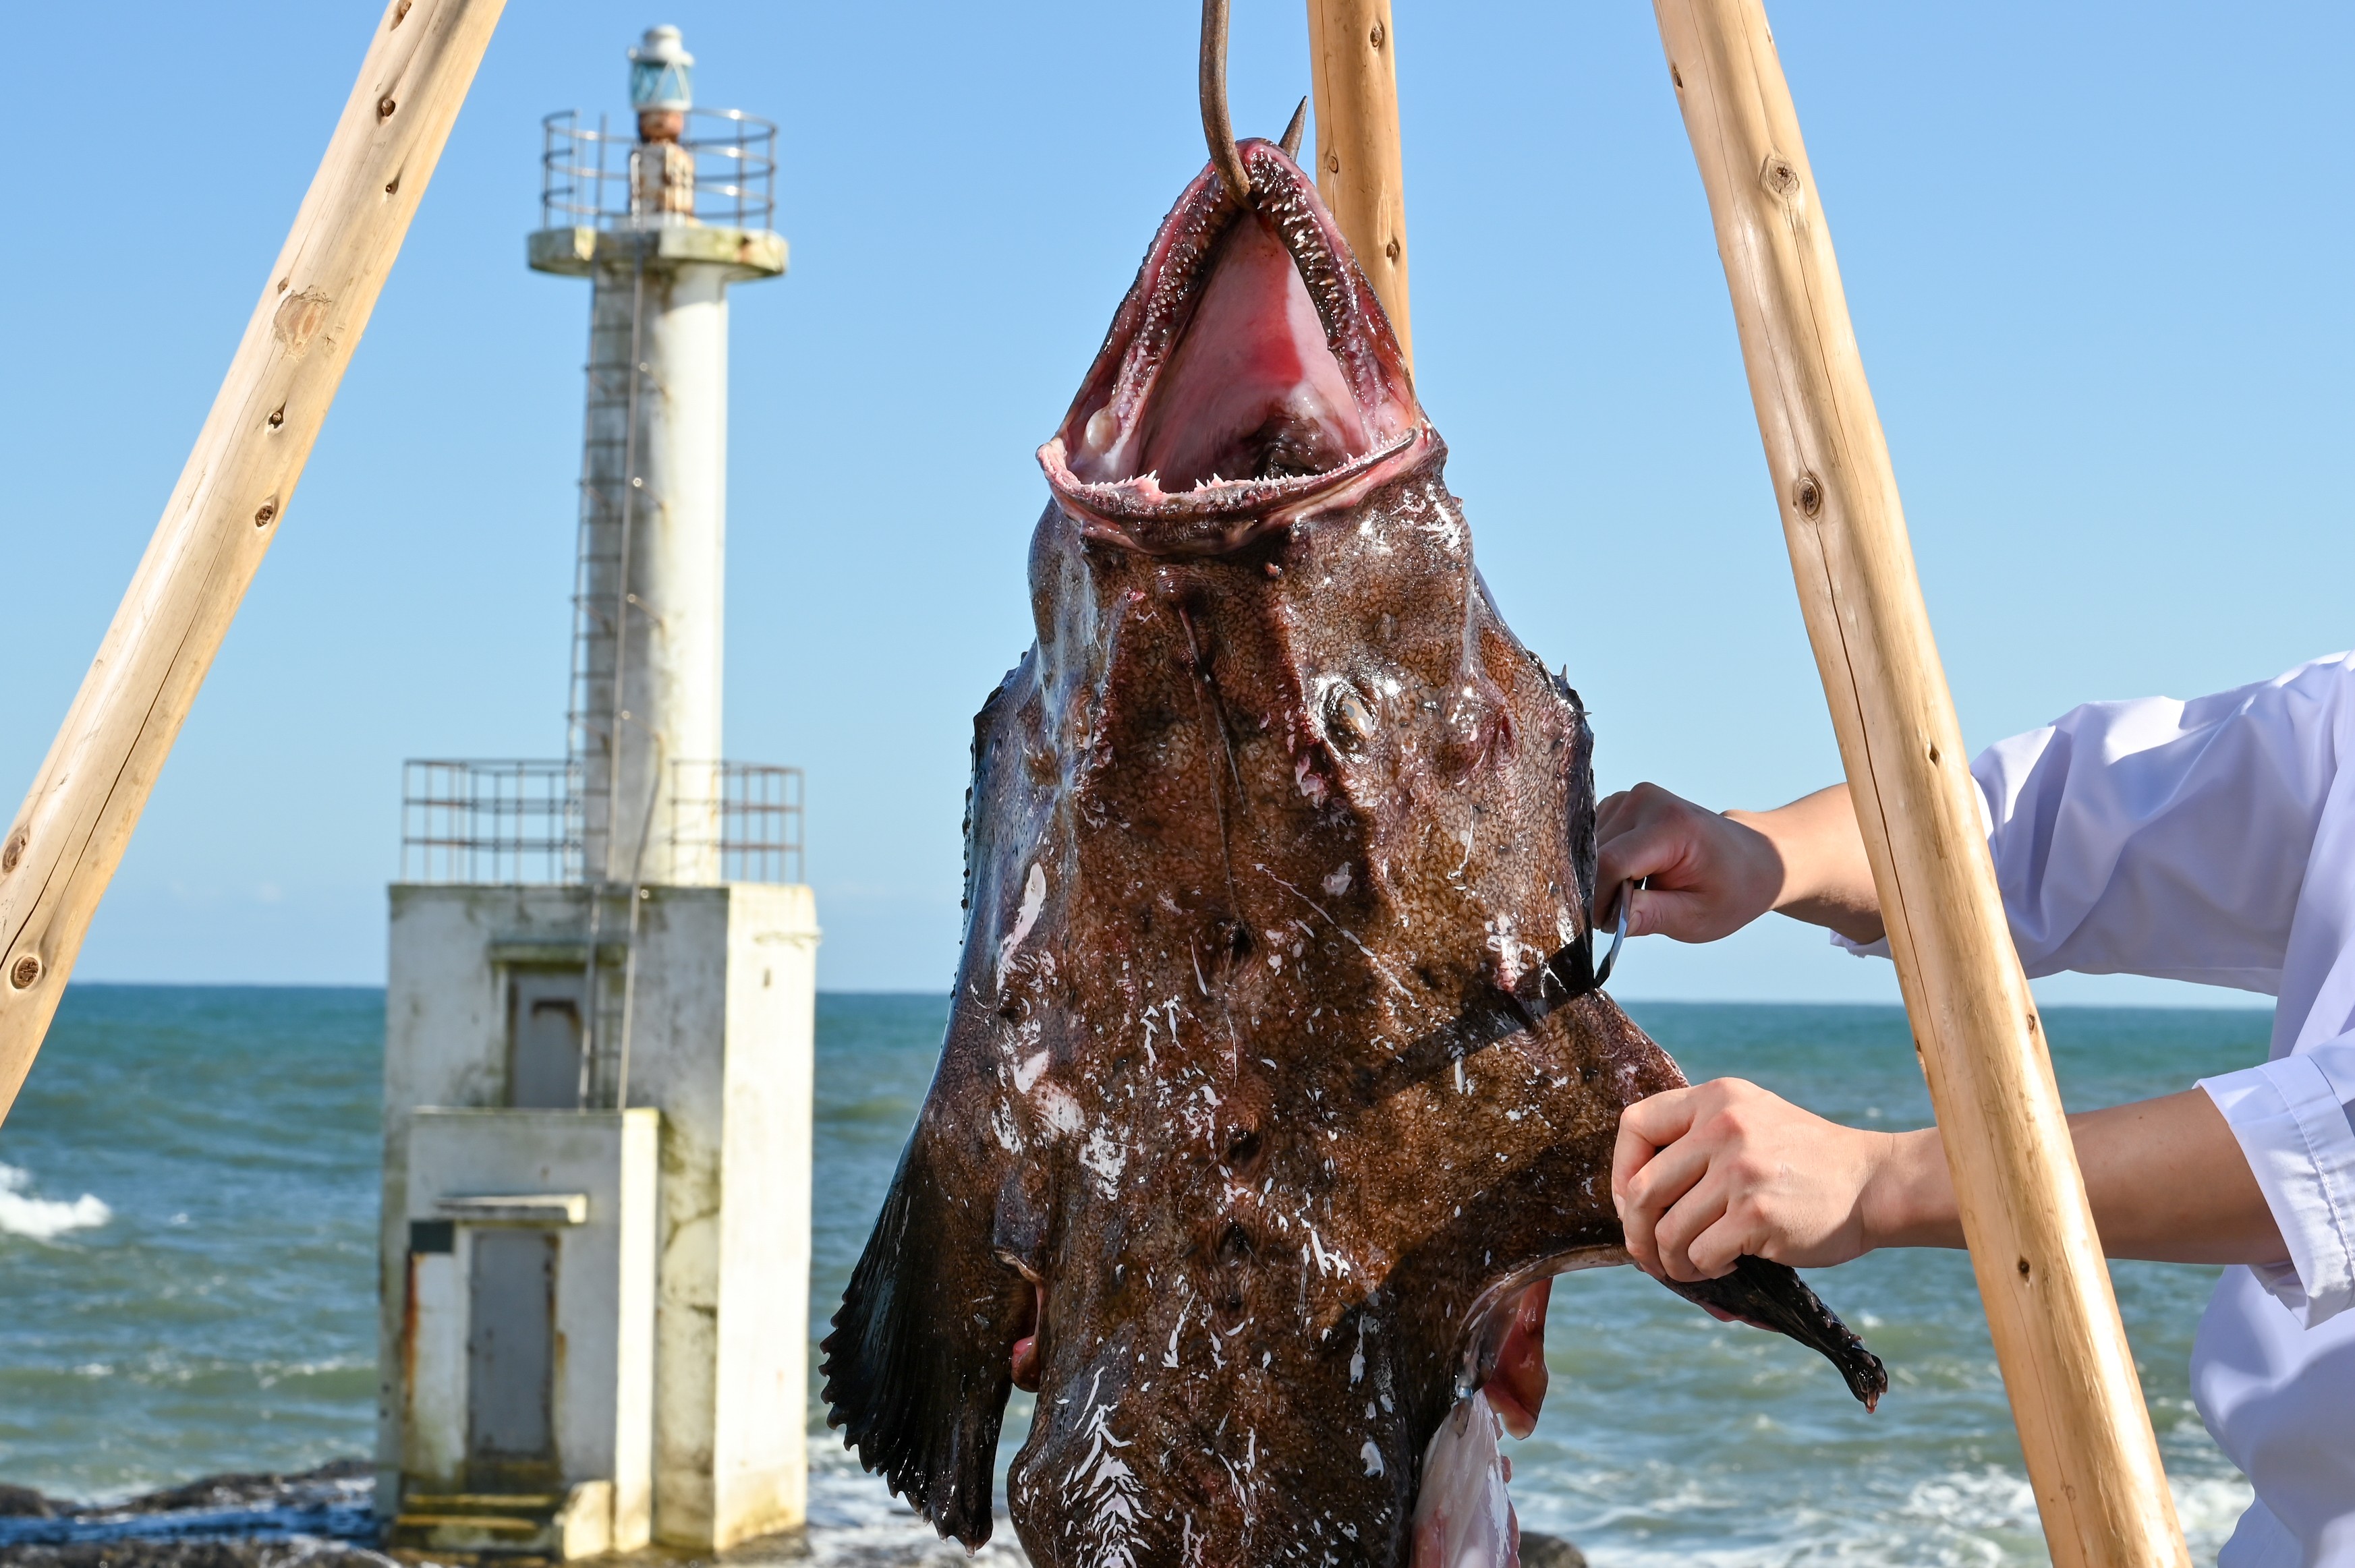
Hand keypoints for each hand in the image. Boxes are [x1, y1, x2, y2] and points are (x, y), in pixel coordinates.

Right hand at [1595, 782, 1885, 946]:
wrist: (1754, 858)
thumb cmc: (1731, 890)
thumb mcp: (1697, 916)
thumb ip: (1649, 915)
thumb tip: (1603, 918)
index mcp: (1671, 825)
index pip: (1609, 863)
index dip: (1599, 900)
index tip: (1609, 926)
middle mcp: (1645, 800)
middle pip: (1594, 855)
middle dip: (1600, 892)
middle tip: (1631, 915)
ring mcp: (1631, 797)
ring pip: (1588, 849)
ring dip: (1601, 878)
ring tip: (1640, 892)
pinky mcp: (1620, 802)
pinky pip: (1592, 840)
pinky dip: (1603, 865)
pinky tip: (1633, 875)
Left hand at [1611, 1078, 1924, 1281]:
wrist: (1874, 1184)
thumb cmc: (1804, 1162)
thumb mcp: (1750, 1120)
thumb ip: (1697, 1137)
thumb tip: (1631, 1195)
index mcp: (1716, 1098)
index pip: (1635, 1126)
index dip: (1620, 1172)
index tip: (1633, 1202)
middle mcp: (1723, 1127)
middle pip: (1641, 1190)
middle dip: (1637, 1234)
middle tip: (1649, 1256)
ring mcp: (1740, 1171)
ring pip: (1667, 1232)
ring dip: (1671, 1261)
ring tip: (1692, 1265)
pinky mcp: (1757, 1215)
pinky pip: (1701, 1255)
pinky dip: (1706, 1270)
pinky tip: (1729, 1263)